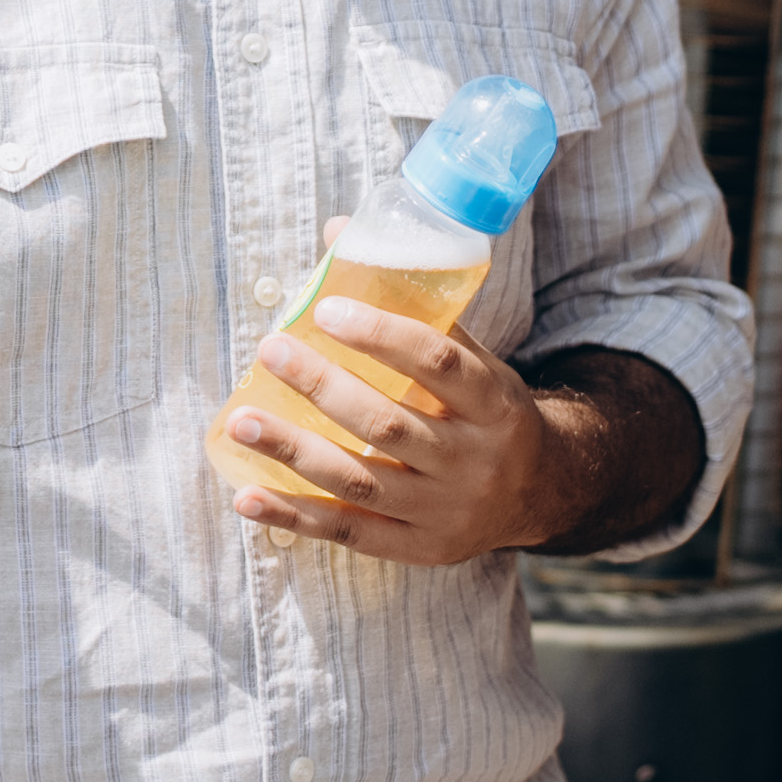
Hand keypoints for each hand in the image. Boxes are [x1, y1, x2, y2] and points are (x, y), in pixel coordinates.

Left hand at [218, 283, 573, 565]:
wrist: (541, 492)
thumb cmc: (489, 409)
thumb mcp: (476, 357)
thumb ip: (414, 306)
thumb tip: (336, 233)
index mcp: (494, 403)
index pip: (439, 363)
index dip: (382, 335)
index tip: (325, 309)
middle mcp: (472, 460)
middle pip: (388, 425)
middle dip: (322, 386)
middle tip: (269, 350)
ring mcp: (444, 511)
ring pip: (360, 482)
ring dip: (294, 451)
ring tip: (241, 420)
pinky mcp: (417, 548)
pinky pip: (348, 533)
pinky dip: (293, 515)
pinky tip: (245, 496)